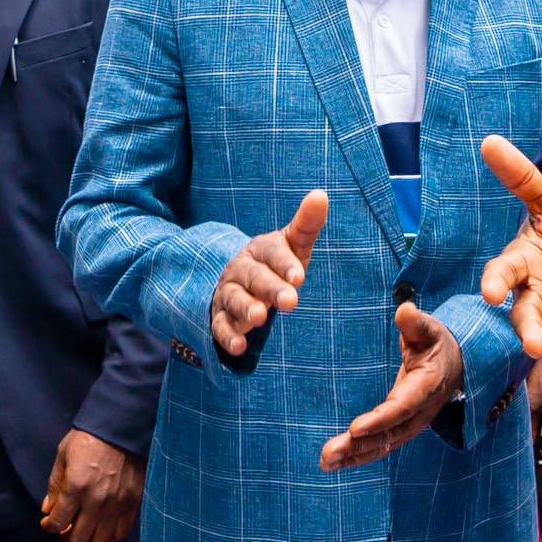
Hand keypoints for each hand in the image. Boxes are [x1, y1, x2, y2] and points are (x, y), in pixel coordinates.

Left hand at [40, 429, 143, 541]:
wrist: (121, 428)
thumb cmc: (89, 438)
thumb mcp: (63, 456)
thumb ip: (55, 485)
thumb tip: (48, 508)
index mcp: (76, 487)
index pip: (58, 522)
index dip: (49, 526)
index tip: (48, 523)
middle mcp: (97, 500)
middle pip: (78, 538)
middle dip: (66, 537)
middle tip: (64, 529)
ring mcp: (117, 504)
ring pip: (100, 541)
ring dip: (88, 539)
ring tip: (84, 529)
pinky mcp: (132, 503)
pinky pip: (121, 532)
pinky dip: (110, 536)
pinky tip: (103, 527)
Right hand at [212, 191, 326, 357]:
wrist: (240, 281)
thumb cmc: (275, 264)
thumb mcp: (292, 245)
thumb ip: (306, 225)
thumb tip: (321, 195)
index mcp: (260, 249)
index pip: (272, 253)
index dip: (285, 264)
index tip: (299, 277)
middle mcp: (241, 269)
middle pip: (254, 277)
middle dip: (270, 288)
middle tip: (290, 301)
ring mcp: (228, 293)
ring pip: (234, 299)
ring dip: (245, 308)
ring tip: (259, 318)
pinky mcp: (221, 317)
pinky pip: (220, 327)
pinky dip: (228, 337)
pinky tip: (239, 347)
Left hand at [320, 303, 464, 470]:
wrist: (456, 363)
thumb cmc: (436, 343)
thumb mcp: (429, 329)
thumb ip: (415, 323)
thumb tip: (405, 310)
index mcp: (426, 387)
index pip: (402, 407)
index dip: (379, 420)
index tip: (354, 428)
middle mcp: (419, 412)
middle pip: (388, 433)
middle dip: (358, 446)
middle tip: (328, 453)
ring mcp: (411, 424)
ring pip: (382, 445)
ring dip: (353, 456)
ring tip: (326, 462)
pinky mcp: (401, 429)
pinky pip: (381, 446)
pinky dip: (358, 457)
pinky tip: (335, 463)